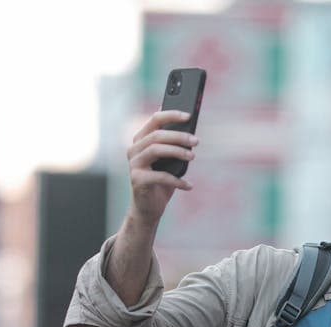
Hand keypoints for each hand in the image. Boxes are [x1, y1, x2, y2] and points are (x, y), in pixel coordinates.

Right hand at [126, 110, 197, 225]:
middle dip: (179, 136)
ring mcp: (134, 164)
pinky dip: (177, 180)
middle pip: (156, 135)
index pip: (154, 120)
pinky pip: (160, 176)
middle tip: (196, 141)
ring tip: (192, 156)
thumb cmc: (161, 182)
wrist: (148, 208)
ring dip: (178, 152)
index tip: (189, 115)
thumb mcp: (169, 161)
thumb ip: (174, 145)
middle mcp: (134, 150)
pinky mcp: (137, 180)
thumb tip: (189, 131)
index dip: (171, 115)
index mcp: (141, 140)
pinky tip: (188, 185)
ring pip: (156, 149)